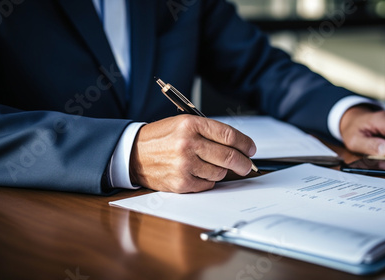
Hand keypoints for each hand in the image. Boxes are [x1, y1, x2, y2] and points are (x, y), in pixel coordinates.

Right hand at [129, 115, 256, 192]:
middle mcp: (188, 143)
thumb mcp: (183, 123)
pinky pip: (208, 184)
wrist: (133, 154)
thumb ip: (209, 132)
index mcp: (191, 124)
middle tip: (247, 165)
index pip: (229, 135)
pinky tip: (197, 172)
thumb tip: (238, 146)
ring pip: (220, 172)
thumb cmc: (161, 138)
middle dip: (244, 163)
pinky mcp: (181, 182)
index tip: (251, 149)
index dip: (245, 143)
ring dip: (221, 171)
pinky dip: (208, 180)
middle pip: (229, 156)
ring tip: (210, 165)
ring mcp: (184, 164)